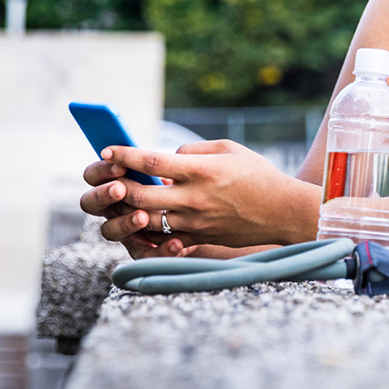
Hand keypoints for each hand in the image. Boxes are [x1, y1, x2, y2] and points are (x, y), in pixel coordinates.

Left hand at [80, 140, 320, 257]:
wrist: (281, 211)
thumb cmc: (257, 175)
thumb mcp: (229, 149)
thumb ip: (193, 150)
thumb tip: (167, 157)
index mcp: (201, 170)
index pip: (151, 162)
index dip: (124, 155)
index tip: (107, 150)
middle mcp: (194, 198)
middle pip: (138, 195)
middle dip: (116, 185)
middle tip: (108, 177)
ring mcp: (194, 221)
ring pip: (143, 220)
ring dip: (125, 210)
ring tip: (120, 199)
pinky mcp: (197, 238)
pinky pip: (161, 239)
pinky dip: (144, 231)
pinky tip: (140, 220)